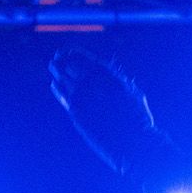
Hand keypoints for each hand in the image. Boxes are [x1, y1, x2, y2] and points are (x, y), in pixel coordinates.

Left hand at [48, 48, 157, 174]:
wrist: (131, 140)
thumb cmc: (137, 118)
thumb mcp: (132, 93)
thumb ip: (117, 81)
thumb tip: (110, 73)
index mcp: (106, 74)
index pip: (80, 56)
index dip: (70, 52)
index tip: (64, 52)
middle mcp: (90, 82)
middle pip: (65, 65)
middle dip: (59, 61)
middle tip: (55, 60)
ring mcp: (81, 97)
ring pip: (60, 78)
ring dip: (56, 72)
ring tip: (54, 68)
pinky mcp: (75, 111)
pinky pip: (61, 94)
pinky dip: (57, 87)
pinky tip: (56, 85)